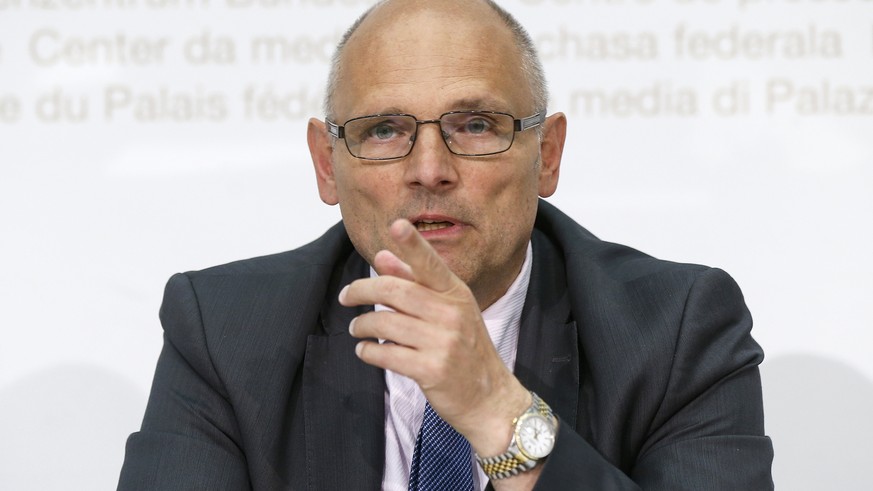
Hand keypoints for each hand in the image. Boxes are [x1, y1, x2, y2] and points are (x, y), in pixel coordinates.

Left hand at [339, 219, 529, 454]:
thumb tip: (381, 256)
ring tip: (357, 329)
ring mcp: (443, 342)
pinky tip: (366, 351)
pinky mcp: (431, 370)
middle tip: (346, 296)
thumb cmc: (464, 348)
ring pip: (384, 322)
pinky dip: (368, 351)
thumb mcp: (448, 310)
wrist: (489, 396)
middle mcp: (451, 314)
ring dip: (361, 325)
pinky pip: (386, 354)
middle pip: (394, 291)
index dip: (412, 244)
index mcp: (456, 293)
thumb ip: (414, 282)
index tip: (396, 225)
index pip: (430, 264)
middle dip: (361, 290)